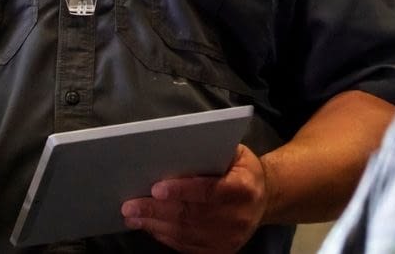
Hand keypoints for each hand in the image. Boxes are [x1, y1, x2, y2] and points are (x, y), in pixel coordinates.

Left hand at [119, 144, 266, 253]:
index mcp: (244, 188)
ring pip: (186, 233)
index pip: (209, 191)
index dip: (182, 190)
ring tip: (132, 216)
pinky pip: (188, 246)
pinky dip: (166, 236)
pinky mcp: (222, 250)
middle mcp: (239, 216)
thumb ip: (210, 152)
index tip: (156, 188)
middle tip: (129, 206)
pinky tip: (150, 227)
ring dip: (155, 225)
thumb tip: (172, 151)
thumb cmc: (242, 169)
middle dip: (157, 211)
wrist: (265, 198)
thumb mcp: (235, 153)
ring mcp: (231, 238)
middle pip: (191, 215)